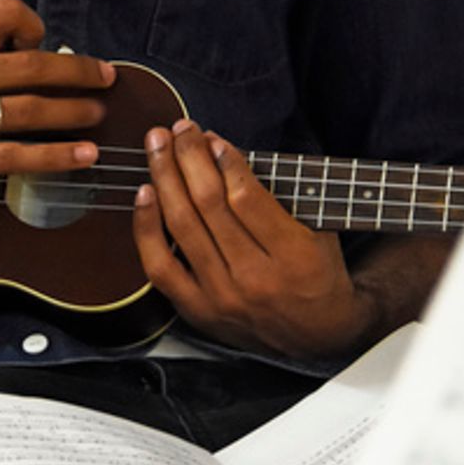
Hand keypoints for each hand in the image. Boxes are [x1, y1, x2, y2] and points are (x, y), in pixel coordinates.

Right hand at [0, 0, 113, 205]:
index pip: (2, 11)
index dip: (31, 25)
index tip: (40, 43)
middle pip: (31, 66)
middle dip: (76, 70)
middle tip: (104, 76)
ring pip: (29, 111)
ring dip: (72, 111)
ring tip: (95, 114)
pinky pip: (12, 157)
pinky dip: (53, 156)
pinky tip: (77, 156)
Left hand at [133, 119, 374, 357]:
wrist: (316, 335)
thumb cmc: (317, 273)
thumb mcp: (318, 229)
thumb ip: (278, 194)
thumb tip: (220, 151)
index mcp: (293, 256)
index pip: (247, 199)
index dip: (224, 161)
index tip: (212, 138)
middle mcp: (255, 278)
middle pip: (209, 205)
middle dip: (189, 157)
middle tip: (179, 129)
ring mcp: (222, 297)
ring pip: (182, 226)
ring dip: (165, 177)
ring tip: (157, 145)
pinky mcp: (198, 309)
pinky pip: (160, 265)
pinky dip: (146, 226)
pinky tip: (145, 193)